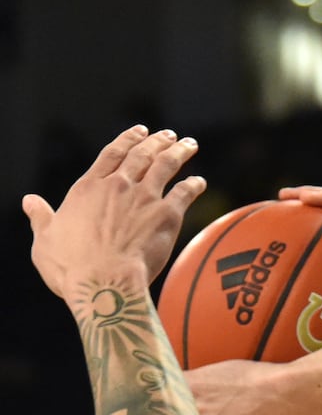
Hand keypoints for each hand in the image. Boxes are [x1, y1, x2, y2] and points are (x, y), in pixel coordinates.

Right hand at [23, 126, 205, 297]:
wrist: (104, 283)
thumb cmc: (71, 267)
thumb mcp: (45, 239)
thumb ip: (41, 217)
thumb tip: (29, 202)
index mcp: (88, 188)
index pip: (111, 154)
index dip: (127, 140)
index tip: (139, 131)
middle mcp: (118, 187)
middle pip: (141, 155)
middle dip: (157, 141)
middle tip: (169, 135)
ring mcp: (144, 198)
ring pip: (164, 166)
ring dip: (178, 153)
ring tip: (189, 145)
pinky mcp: (167, 215)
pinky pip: (184, 193)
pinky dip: (193, 184)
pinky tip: (199, 182)